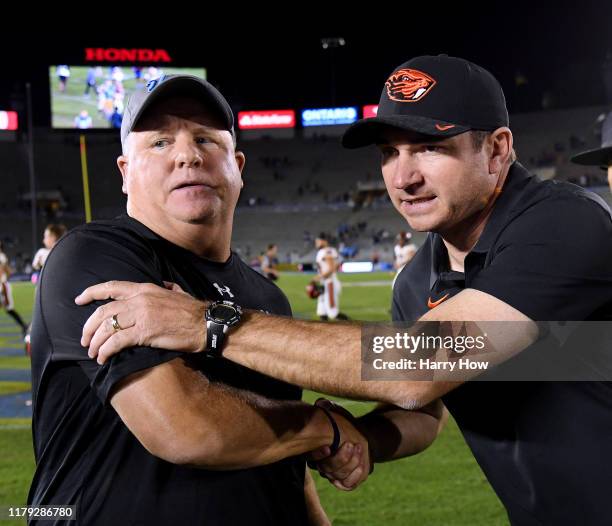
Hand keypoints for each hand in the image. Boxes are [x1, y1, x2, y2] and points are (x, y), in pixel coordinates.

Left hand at [75, 281, 206, 363]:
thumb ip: (166, 288)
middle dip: (88, 327)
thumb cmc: (192, 311)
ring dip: (95, 342)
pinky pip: (116, 341)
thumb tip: (164, 285)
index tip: (79, 300)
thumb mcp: (177, 292)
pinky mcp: (145, 332)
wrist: (205, 324)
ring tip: (93, 352)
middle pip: (103, 311)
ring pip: (106, 327)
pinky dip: (105, 351)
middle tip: (84, 339)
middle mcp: (139, 299)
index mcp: (145, 289)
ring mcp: (141, 315)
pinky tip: (103, 358)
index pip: (111, 287)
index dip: (92, 293)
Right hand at [309, 400, 371, 490]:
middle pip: (327, 469)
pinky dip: (355, 476)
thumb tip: (321, 403)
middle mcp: (322, 464)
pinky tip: (362, 464)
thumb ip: (326, 408)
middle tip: (350, 444)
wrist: (359, 435)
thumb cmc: (343, 422)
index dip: (317, 455)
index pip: (310, 457)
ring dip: (351, 463)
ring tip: (359, 447)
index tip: (328, 447)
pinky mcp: (347, 480)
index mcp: (315, 450)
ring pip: (338, 476)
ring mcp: (334, 474)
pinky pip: (348, 485)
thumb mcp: (334, 412)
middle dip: (341, 458)